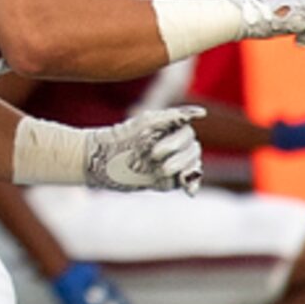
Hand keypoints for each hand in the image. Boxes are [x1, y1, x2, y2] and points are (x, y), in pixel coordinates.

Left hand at [84, 105, 204, 193]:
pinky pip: (188, 181)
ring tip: (163, 171)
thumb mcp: (148, 124)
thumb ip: (174, 117)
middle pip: (193, 151)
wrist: (102, 159)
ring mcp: (174, 162)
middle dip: (178, 158)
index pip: (188, 135)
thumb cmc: (123, 137)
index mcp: (172, 129)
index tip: (154, 152)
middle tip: (157, 163)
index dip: (175, 144)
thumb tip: (202, 113)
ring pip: (193, 166)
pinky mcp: (170, 179)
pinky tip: (190, 190)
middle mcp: (175, 145)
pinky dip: (192, 184)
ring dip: (184, 170)